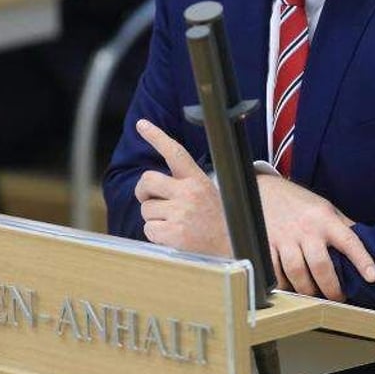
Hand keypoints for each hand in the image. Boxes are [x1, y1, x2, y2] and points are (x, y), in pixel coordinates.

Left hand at [133, 120, 230, 256]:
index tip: (141, 124)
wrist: (233, 248)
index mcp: (197, 179)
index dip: (156, 136)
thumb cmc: (218, 221)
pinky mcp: (174, 234)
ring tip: (173, 224)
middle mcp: (188, 192)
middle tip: (150, 199)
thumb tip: (153, 183)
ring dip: (153, 217)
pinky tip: (172, 237)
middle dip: (143, 191)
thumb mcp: (207, 193)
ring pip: (146, 208)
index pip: (175, 152)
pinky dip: (155, 235)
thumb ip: (184, 184)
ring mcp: (180, 213)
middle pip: (147, 179)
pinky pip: (148, 229)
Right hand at [257, 173, 374, 300]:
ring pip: (296, 272)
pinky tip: (291, 288)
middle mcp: (305, 228)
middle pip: (320, 265)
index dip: (362, 260)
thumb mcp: (326, 208)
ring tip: (314, 296)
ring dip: (307, 290)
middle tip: (338, 298)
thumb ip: (343, 227)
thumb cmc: (300, 202)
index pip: (348, 241)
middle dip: (331, 288)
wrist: (264, 189)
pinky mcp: (266, 243)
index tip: (373, 277)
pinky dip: (283, 284)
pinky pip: (275, 271)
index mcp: (324, 218)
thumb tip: (369, 245)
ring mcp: (284, 237)